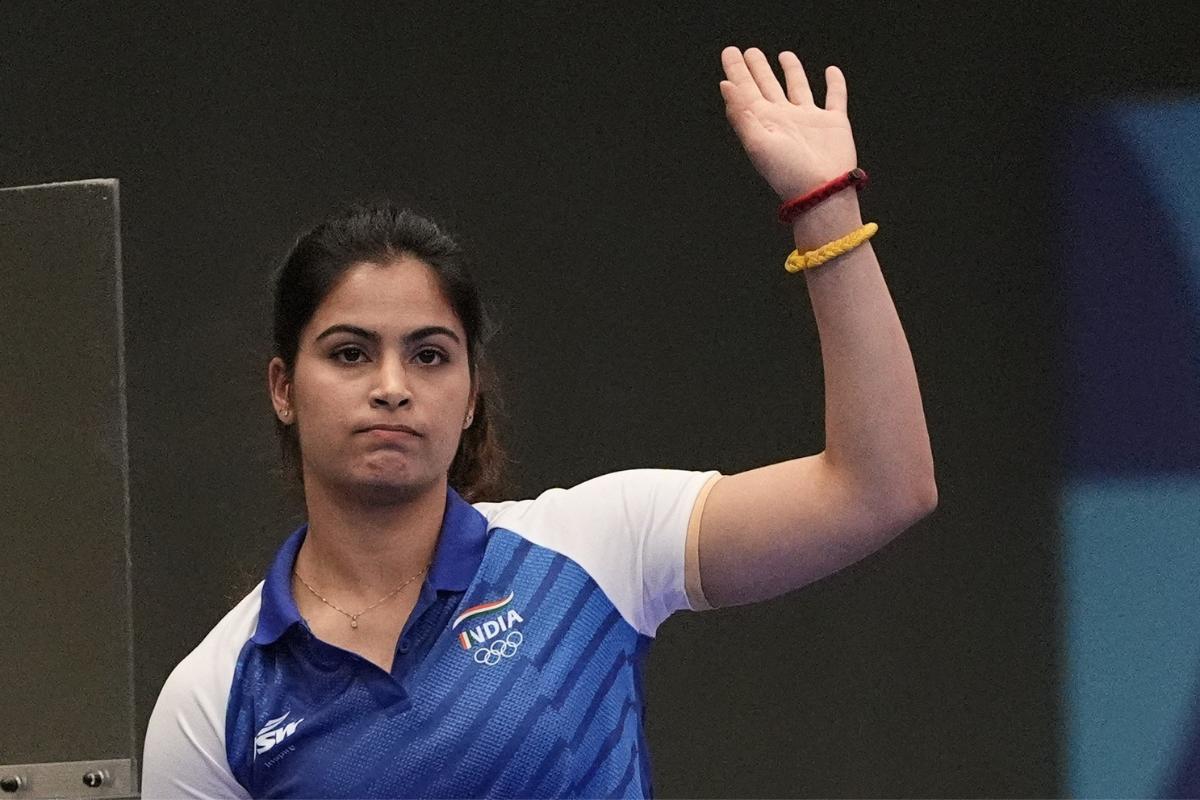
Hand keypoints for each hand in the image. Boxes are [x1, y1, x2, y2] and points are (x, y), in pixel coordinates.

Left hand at [719, 46, 857, 200]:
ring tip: (784, 55)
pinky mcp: (833, 122)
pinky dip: (835, 84)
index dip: (737, 71)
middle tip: (749, 51)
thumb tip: (725, 84)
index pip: (746, 90)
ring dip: (792, 71)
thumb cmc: (787, 173)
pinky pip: (835, 97)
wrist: (820, 191)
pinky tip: (831, 71)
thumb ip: (741, 114)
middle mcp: (785, 118)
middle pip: (768, 85)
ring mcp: (809, 119)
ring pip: (798, 87)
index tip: (729, 52)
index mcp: (764, 122)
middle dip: (758, 69)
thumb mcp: (757, 143)